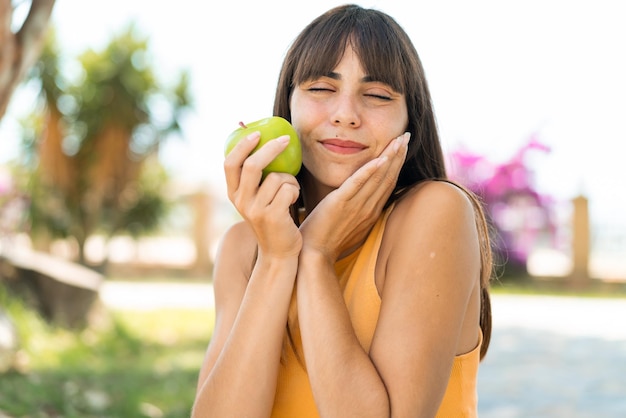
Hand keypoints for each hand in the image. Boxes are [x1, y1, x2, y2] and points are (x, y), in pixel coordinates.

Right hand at [224, 131, 301, 257]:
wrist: (279, 252)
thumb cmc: (274, 218)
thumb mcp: (258, 199)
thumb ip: (257, 178)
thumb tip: (265, 140)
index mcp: (234, 194)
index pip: (230, 163)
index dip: (242, 146)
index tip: (256, 133)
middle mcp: (241, 201)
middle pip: (252, 165)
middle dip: (271, 148)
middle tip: (286, 140)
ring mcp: (255, 210)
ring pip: (277, 177)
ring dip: (290, 180)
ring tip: (291, 192)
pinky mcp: (272, 216)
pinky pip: (288, 189)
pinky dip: (295, 191)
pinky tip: (293, 201)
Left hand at [300, 132, 409, 260]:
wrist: (314, 256)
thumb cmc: (326, 240)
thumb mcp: (348, 223)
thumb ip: (356, 209)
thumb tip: (358, 199)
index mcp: (370, 212)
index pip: (388, 184)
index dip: (396, 164)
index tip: (402, 147)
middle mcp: (368, 208)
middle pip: (388, 177)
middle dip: (398, 155)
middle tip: (407, 135)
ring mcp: (356, 207)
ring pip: (378, 178)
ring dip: (390, 157)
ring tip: (399, 139)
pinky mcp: (340, 204)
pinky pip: (357, 185)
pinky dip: (369, 171)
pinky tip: (380, 158)